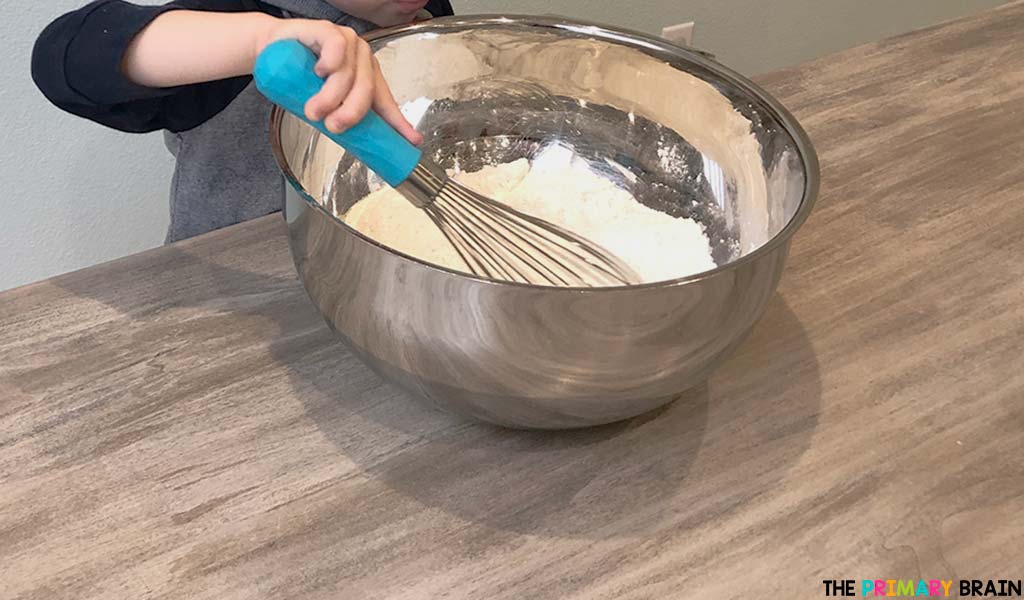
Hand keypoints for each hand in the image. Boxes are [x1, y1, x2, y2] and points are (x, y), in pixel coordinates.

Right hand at [257, 20, 421, 143]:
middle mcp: (362, 59)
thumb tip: (358, 144)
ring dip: (331, 97)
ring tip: (313, 111)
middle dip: (351, 113)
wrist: (271, 50)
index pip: (385, 101)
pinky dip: (330, 64)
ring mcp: (347, 43)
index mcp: (367, 77)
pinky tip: (320, 72)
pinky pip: (336, 48)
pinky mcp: (327, 30)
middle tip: (333, 127)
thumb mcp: (324, 101)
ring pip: (348, 74)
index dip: (398, 122)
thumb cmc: (299, 77)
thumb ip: (339, 116)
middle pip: (366, 90)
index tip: (412, 141)